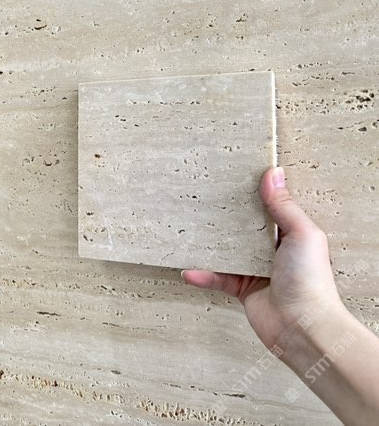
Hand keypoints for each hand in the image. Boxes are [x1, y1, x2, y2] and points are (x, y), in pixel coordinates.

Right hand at [182, 166, 344, 350]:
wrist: (303, 326)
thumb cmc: (311, 281)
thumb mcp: (301, 234)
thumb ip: (284, 206)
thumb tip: (274, 173)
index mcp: (290, 235)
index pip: (267, 209)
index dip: (251, 196)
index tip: (232, 180)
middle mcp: (272, 252)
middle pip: (242, 229)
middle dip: (224, 219)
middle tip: (202, 202)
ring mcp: (256, 270)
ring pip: (226, 252)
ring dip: (209, 246)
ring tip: (188, 232)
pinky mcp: (242, 289)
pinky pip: (217, 278)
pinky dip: (202, 275)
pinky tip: (190, 271)